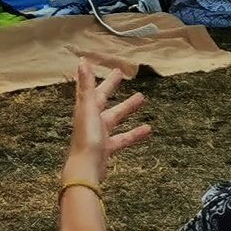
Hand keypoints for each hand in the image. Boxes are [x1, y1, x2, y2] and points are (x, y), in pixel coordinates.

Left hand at [63, 59, 151, 187]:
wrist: (86, 168)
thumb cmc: (87, 138)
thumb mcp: (89, 109)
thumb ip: (87, 86)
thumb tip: (82, 62)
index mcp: (85, 109)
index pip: (89, 88)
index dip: (91, 76)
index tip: (91, 62)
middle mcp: (91, 119)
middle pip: (103, 99)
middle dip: (111, 87)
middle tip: (121, 74)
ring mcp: (99, 134)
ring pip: (115, 117)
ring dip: (127, 108)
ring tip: (142, 98)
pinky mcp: (107, 147)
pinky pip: (123, 137)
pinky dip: (135, 133)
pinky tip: (148, 130)